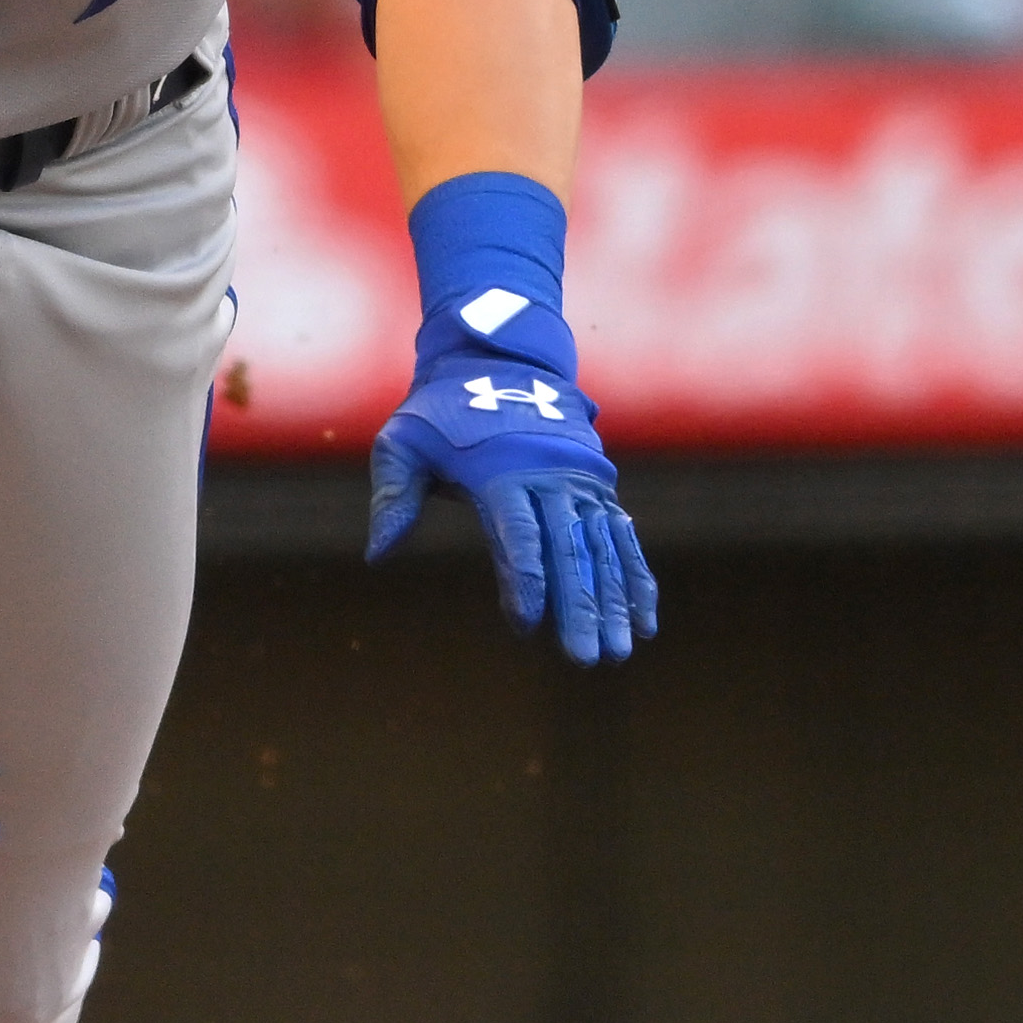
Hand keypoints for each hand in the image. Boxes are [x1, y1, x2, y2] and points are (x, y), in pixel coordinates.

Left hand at [368, 354, 655, 663]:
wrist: (495, 363)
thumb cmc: (439, 413)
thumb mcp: (403, 442)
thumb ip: (393, 496)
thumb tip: (378, 555)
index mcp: (501, 471)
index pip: (516, 534)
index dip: (523, 580)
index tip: (525, 626)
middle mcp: (549, 477)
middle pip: (568, 551)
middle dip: (579, 608)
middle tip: (586, 659)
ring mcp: (579, 482)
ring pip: (601, 550)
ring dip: (613, 603)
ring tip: (618, 653)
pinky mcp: (598, 487)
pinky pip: (622, 538)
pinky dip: (635, 578)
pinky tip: (644, 622)